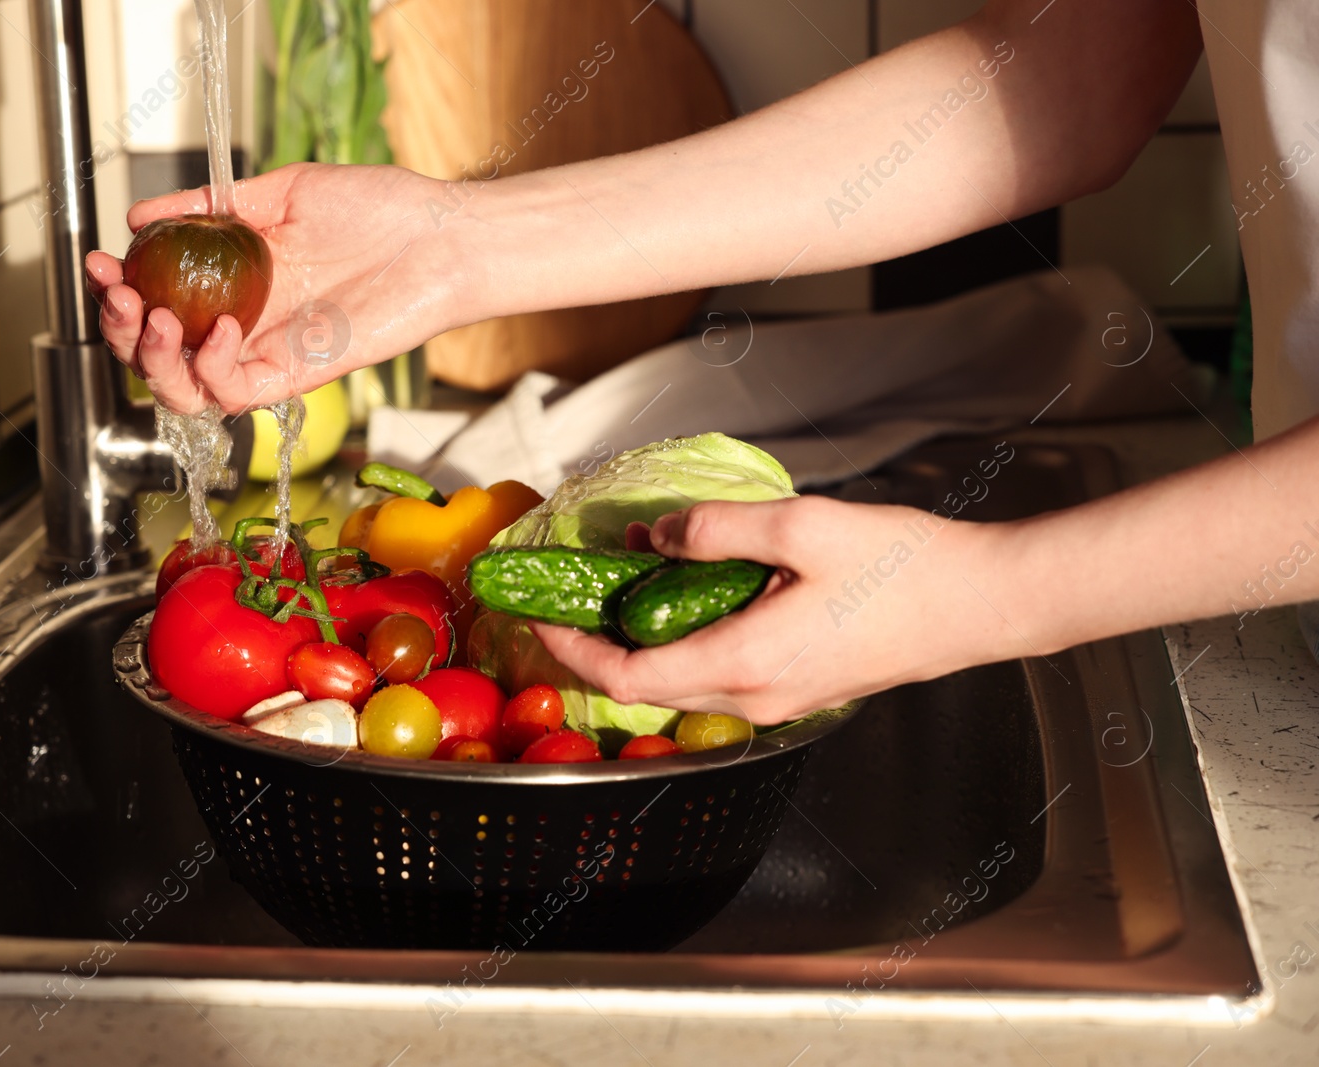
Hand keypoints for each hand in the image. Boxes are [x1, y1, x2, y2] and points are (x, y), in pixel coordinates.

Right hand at [85, 163, 467, 413]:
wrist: (439, 236)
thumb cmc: (380, 211)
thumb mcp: (282, 193)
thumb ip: (212, 205)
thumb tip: (140, 214)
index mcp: (234, 284)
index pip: (159, 304)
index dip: (119, 292)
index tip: (99, 262)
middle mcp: (244, 326)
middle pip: (159, 356)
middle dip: (121, 331)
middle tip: (117, 294)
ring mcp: (267, 354)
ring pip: (185, 389)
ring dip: (155, 358)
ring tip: (153, 315)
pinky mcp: (296, 376)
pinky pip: (236, 393)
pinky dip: (215, 367)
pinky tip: (224, 326)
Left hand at [532, 496, 1022, 724]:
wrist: (984, 602)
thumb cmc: (905, 565)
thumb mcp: (799, 526)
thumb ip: (713, 529)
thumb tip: (651, 538)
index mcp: (744, 664)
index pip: (625, 677)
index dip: (570, 648)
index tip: (537, 612)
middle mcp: (756, 699)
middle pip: (646, 686)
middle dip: (598, 640)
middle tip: (572, 589)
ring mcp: (780, 702)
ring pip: (682, 683)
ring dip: (643, 640)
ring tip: (625, 582)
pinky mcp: (800, 690)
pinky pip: (719, 675)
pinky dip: (685, 641)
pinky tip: (689, 594)